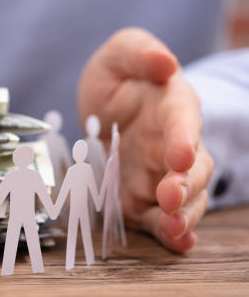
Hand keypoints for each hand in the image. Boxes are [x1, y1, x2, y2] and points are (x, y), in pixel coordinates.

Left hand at [78, 28, 212, 252]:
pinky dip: (171, 233)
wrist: (105, 107)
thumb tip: (165, 63)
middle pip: (193, 167)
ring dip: (183, 215)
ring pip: (186, 198)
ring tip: (174, 229)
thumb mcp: (120, 54)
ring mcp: (161, 174)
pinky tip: (176, 243)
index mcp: (171, 105)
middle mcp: (173, 144)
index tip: (180, 154)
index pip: (183, 121)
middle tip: (169, 197)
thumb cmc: (118, 78)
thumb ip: (140, 53)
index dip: (184, 138)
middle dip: (185, 184)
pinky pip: (162, 218)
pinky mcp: (143, 197)